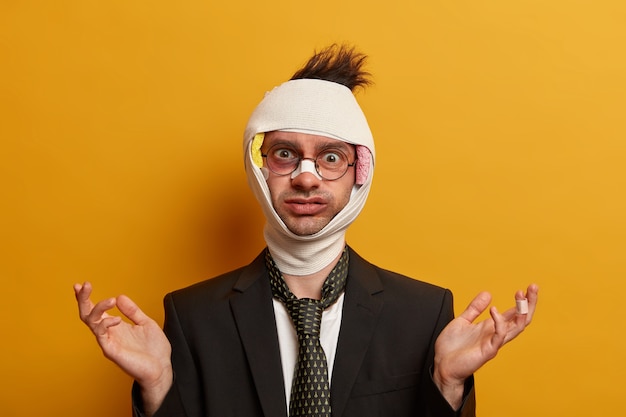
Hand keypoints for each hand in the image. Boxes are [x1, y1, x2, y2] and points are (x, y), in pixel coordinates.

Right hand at [74, 282, 172, 414]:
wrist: (162, 368)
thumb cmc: (154, 349)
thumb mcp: (145, 323)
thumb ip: (132, 311)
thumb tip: (120, 296)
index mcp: (115, 326)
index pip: (96, 310)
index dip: (87, 298)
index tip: (81, 285)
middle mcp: (109, 333)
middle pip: (87, 315)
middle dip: (83, 299)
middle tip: (83, 285)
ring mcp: (109, 342)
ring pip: (92, 322)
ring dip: (98, 308)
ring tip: (111, 300)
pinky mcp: (112, 351)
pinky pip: (102, 336)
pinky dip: (106, 324)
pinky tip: (117, 319)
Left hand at [433, 284, 538, 407]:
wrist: (442, 365)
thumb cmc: (452, 347)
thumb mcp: (463, 321)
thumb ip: (474, 308)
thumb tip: (488, 294)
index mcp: (491, 327)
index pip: (514, 313)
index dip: (523, 301)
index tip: (528, 287)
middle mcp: (496, 335)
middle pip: (521, 319)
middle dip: (529, 303)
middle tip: (533, 287)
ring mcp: (493, 343)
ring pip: (517, 327)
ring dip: (521, 311)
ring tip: (520, 295)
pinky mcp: (487, 351)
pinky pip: (499, 336)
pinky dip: (499, 323)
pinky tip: (493, 310)